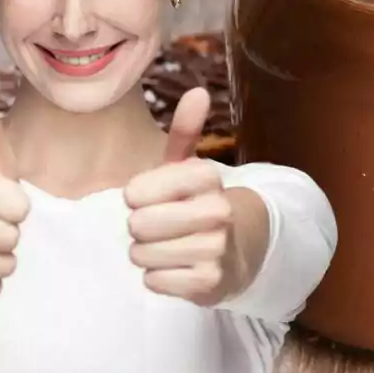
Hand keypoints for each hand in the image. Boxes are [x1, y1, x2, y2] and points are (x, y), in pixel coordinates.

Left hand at [125, 88, 241, 305]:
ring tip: (169, 246)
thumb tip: (197, 91)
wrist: (237, 248)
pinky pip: (154, 281)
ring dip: (147, 254)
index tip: (152, 198)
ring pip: (143, 255)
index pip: (136, 191)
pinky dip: (158, 278)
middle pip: (138, 224)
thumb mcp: (188, 167)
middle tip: (160, 225)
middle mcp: (217, 210)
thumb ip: (185, 130)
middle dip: (140, 228)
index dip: (136, 197)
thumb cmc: (196, 203)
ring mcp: (216, 247)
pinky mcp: (209, 281)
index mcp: (206, 176)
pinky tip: (177, 267)